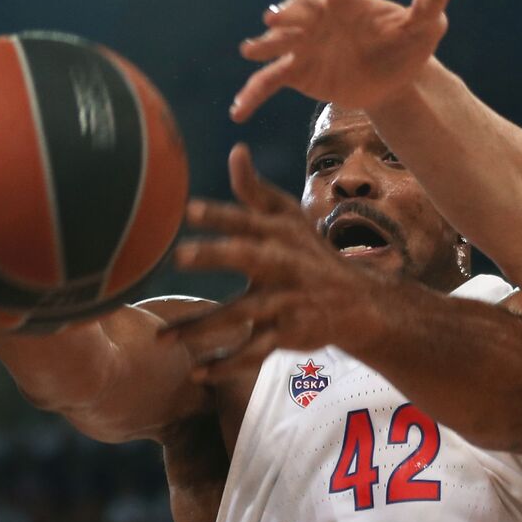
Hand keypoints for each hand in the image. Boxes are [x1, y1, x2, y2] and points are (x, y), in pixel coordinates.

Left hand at [160, 144, 384, 379]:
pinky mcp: (287, 333)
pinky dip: (227, 363)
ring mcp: (285, 301)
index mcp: (277, 234)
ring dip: (201, 327)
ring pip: (240, 314)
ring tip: (163, 338)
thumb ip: (255, 190)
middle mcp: (282, 265)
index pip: (246, 219)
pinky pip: (253, 351)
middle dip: (215, 255)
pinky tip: (198, 371)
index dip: (219, 215)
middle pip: (247, 257)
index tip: (187, 210)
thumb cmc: (310, 253)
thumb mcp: (288, 218)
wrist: (357, 302)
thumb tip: (235, 149)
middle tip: (178, 256)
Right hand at [230, 0, 455, 121]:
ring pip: (278, 44)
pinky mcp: (297, 71)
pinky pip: (270, 82)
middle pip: (299, 12)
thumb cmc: (405, 45)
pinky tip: (238, 111)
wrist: (389, 80)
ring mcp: (304, 45)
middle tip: (275, 18)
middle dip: (286, 14)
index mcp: (348, 1)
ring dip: (264, 46)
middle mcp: (320, 19)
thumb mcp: (422, 28)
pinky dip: (252, 95)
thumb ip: (429, 5)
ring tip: (252, 52)